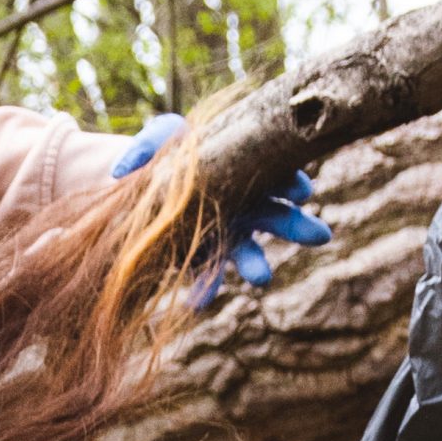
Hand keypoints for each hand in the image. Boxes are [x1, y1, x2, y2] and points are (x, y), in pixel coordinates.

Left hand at [111, 112, 330, 291]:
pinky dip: (205, 289)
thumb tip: (121, 169)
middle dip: (299, 226)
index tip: (301, 189)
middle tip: (320, 236)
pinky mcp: (203, 260)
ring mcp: (227, 236)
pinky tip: (197, 301)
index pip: (281, 176)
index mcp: (250, 172)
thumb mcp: (160, 139)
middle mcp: (246, 207)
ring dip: (256, 264)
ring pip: (250, 252)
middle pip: (280, 217)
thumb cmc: (166, 155)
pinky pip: (208, 278)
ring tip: (262, 278)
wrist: (145, 189)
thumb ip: (147, 144)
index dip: (293, 182)